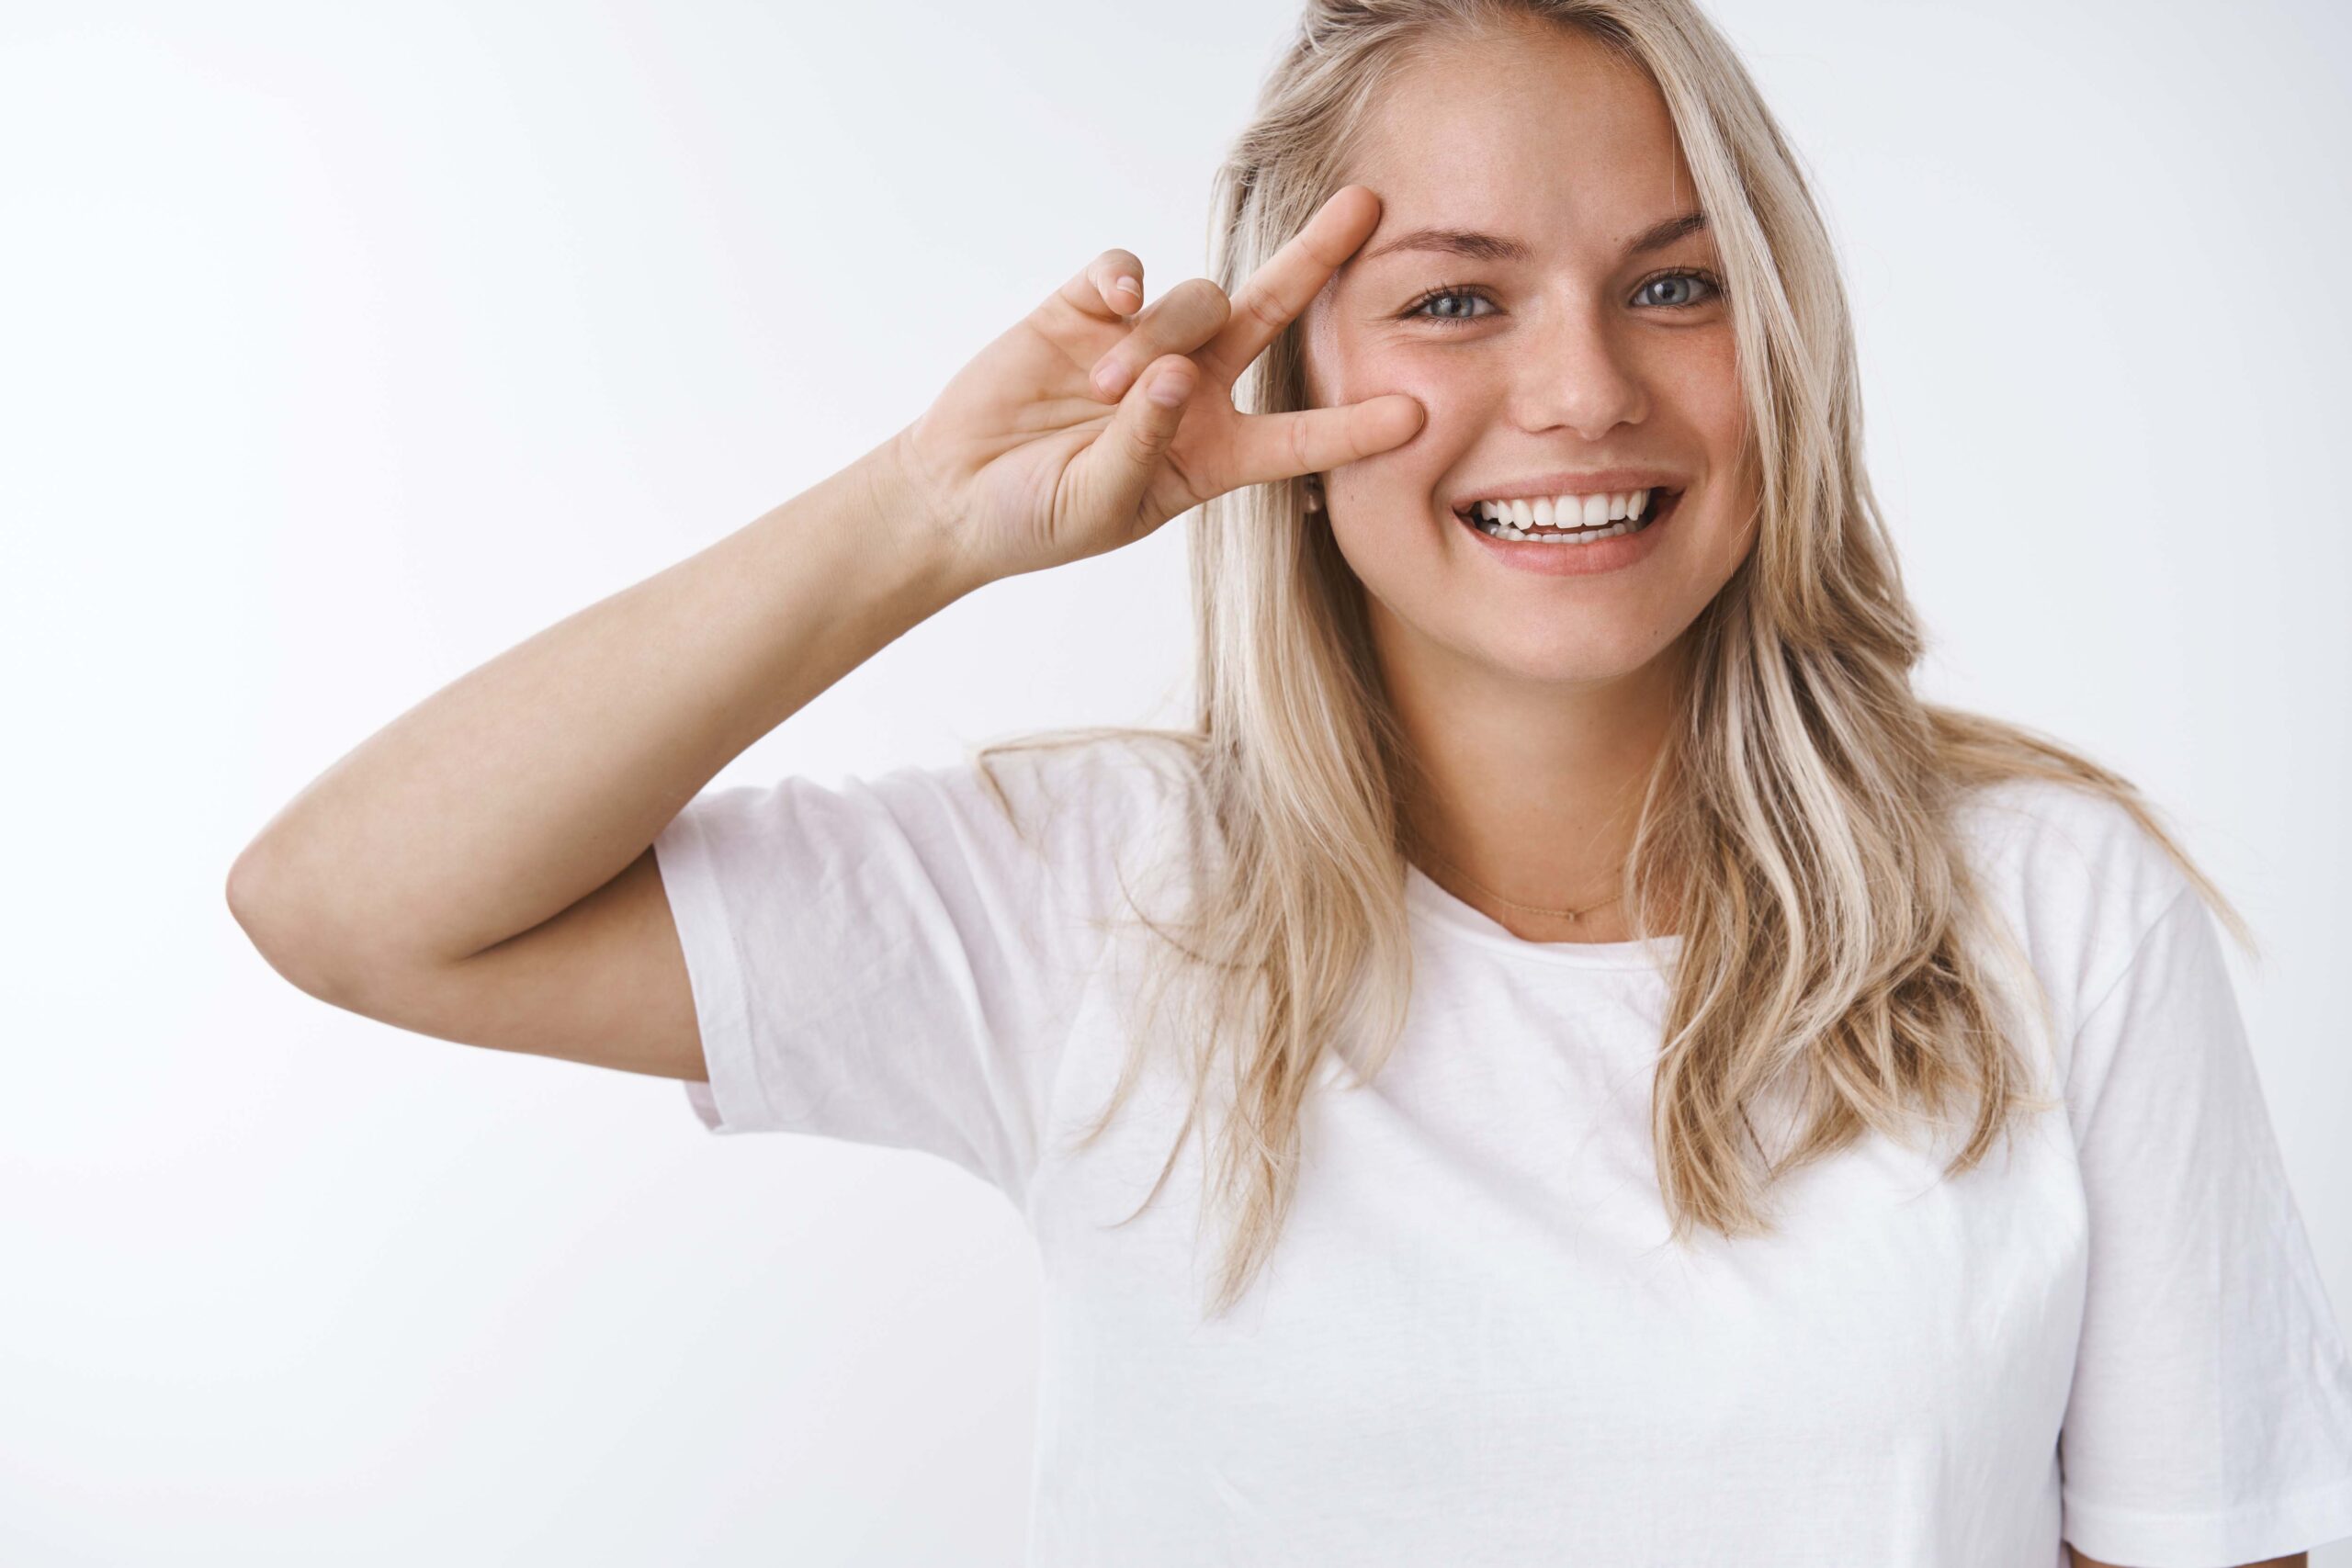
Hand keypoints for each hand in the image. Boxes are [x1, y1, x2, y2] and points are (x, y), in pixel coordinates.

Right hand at [884, 184, 1424, 584]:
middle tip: (1368, 208)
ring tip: (1099, 391)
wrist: (956, 494)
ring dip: (1157, 339)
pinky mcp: (1088, 308)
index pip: (1300, 438)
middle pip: (1274, 315)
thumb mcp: (1101, 504)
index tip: (1417, 417)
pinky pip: (1129, 271)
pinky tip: (1108, 308)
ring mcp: (1146, 342)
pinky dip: (1125, 282)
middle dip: (1319, 260)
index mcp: (1215, 454)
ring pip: (1195, 300)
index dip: (1355, 428)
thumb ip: (1144, 444)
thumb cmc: (1038, 518)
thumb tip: (1171, 376)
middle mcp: (1195, 389)